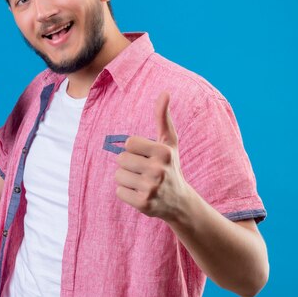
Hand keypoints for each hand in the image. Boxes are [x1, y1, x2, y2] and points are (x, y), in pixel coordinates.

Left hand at [114, 92, 189, 221]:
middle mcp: (159, 170)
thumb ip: (163, 117)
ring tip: (141, 182)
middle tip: (143, 171)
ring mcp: (151, 188)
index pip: (128, 143)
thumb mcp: (169, 142)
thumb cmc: (171, 166)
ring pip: (118, 176)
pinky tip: (140, 193)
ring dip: (126, 179)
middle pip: (121, 159)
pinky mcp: (144, 204)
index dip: (134, 149)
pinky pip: (119, 192)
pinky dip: (126, 193)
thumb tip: (164, 92)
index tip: (145, 156)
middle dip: (128, 164)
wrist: (179, 202)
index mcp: (163, 152)